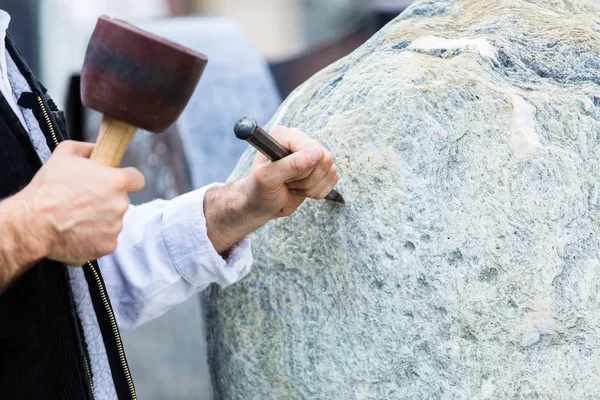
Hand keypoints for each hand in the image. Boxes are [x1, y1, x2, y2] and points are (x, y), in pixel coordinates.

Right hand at [18, 141, 144, 265]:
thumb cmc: (47, 189)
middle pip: (121, 201)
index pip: (137, 180)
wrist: (32, 223)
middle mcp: (121, 205)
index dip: (126, 180)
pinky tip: (77, 232)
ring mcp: (115, 227)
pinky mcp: (108, 246)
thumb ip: (87, 148)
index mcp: (116, 182)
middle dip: (107, 200)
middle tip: (84, 201)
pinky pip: (106, 239)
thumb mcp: (64, 154)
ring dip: (101, 220)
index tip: (115, 183)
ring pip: (113, 221)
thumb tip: (97, 149)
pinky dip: (95, 238)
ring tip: (76, 218)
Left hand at [242, 125, 338, 217]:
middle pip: (325, 159)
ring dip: (311, 187)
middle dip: (306, 179)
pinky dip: (317, 191)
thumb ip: (291, 165)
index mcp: (284, 135)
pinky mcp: (320, 168)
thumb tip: (317, 153)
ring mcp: (311, 154)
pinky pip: (333, 179)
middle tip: (287, 182)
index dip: (302, 168)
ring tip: (292, 186)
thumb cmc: (258, 190)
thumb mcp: (268, 179)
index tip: (284, 176)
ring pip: (331, 170)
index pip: (313, 148)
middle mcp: (299, 140)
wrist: (261, 205)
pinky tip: (300, 189)